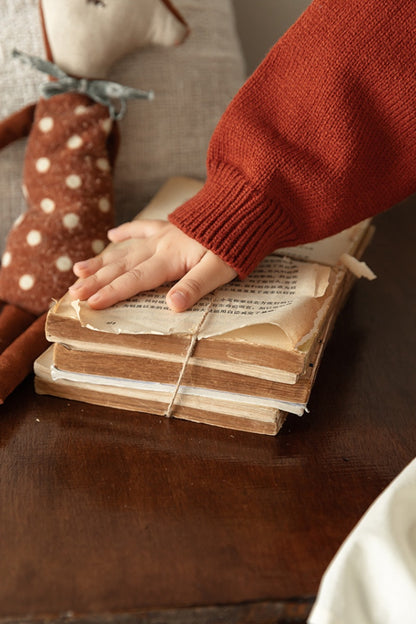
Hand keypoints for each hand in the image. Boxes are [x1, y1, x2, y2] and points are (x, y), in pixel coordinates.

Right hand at [69, 220, 236, 311]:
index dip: (112, 293)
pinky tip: (112, 234)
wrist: (247, 206)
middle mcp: (160, 246)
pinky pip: (144, 227)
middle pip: (123, 266)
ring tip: (78, 270)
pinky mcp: (171, 225)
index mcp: (170, 258)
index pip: (135, 280)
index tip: (89, 304)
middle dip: (96, 281)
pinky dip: (127, 231)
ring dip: (102, 261)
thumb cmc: (236, 243)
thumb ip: (195, 286)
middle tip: (72, 293)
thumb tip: (171, 306)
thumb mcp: (221, 269)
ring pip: (126, 249)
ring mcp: (164, 234)